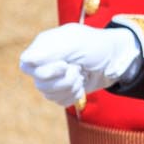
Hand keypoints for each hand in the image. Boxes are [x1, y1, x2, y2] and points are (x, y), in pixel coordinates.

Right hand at [19, 23, 142, 105]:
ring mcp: (54, 77)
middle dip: (63, 79)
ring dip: (71, 86)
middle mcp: (46, 62)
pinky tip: (82, 83)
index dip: (44, 70)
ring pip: (48, 94)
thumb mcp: (76, 42)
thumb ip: (51, 50)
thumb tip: (27, 60)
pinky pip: (59, 101)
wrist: (116, 59)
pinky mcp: (63, 90)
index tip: (64, 65)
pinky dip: (74, 94)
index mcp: (44, 46)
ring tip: (82, 74)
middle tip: (78, 68)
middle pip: (39, 82)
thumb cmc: (97, 46)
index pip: (27, 64)